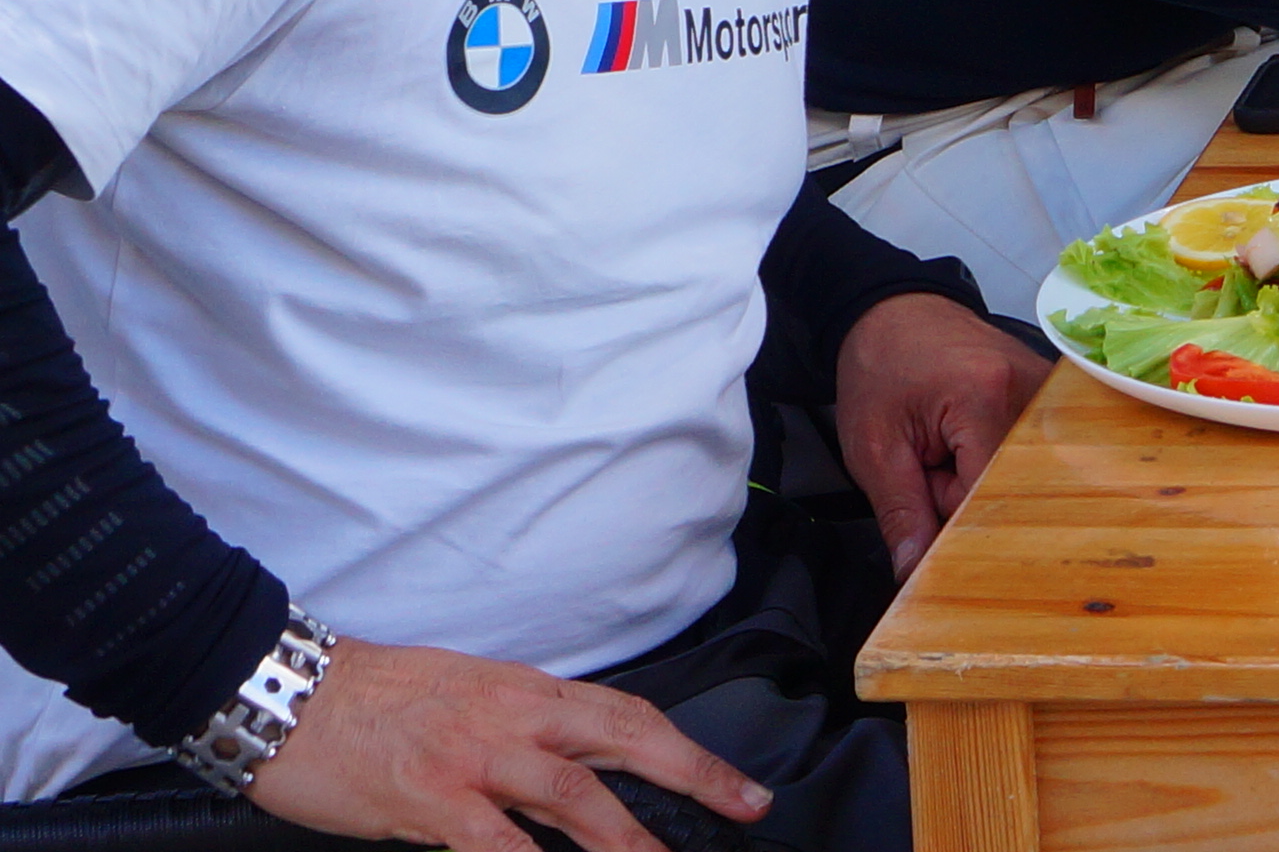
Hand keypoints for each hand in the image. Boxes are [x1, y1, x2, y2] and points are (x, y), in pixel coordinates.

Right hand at [246, 639, 768, 851]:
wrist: (286, 691)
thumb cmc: (369, 694)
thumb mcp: (464, 691)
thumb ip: (519, 725)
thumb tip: (566, 762)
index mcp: (525, 691)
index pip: (627, 715)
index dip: (687, 749)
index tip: (736, 783)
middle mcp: (513, 720)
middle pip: (624, 744)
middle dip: (695, 778)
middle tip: (745, 807)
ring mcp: (474, 761)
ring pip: (575, 799)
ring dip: (628, 840)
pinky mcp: (429, 802)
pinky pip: (496, 845)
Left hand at [835, 289, 1050, 577]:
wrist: (895, 311)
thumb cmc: (880, 369)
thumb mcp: (874, 448)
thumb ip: (901, 513)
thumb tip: (917, 571)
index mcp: (986, 399)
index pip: (988, 495)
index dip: (953, 519)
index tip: (927, 530)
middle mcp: (1034, 390)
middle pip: (1013, 485)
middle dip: (967, 497)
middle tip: (927, 469)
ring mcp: (1050, 388)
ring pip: (1023, 473)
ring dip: (982, 479)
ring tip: (946, 450)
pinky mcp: (1053, 392)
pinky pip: (1032, 451)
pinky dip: (998, 461)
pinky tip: (970, 441)